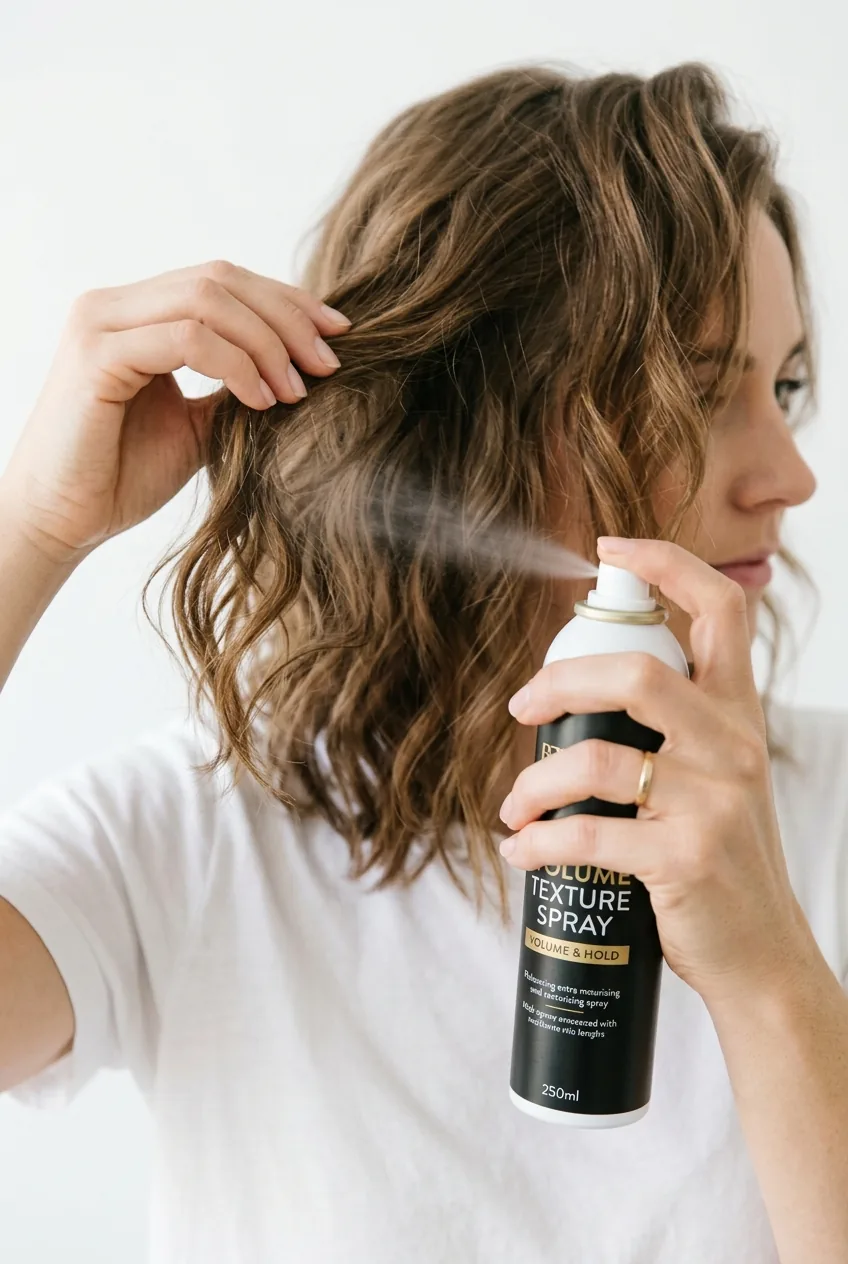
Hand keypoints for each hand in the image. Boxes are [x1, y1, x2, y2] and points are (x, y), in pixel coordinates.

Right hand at [0, 260, 350, 562]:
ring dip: (266, 343)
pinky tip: (261, 401)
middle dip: (287, 318)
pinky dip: (234, 365)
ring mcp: (102, 324)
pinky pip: (185, 338)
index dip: (286, 300)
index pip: (223, 281)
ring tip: (297, 391)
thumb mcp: (199, 422)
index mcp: (137, 312)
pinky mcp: (97, 354)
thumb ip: (237, 384)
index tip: (339, 334)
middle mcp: (115, 305)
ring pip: (206, 301)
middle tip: (329, 364)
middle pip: (220, 279)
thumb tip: (303, 367)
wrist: (65, 522)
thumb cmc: (124, 475)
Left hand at [498, 536, 817, 1006]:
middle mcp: (733, 746)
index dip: (666, 564)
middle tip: (521, 708)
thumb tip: (588, 686)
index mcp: (740, 714)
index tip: (609, 547)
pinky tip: (520, 850)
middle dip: (559, 681)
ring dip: (534, 782)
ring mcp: (713, 803)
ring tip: (514, 806)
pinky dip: (537, 841)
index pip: (721, 609)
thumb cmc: (724, 860)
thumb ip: (679, 727)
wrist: (762, 957)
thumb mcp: (720, 777)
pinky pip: (587, 835)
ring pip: (597, 759)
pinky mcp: (686, 858)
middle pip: (636, 673)